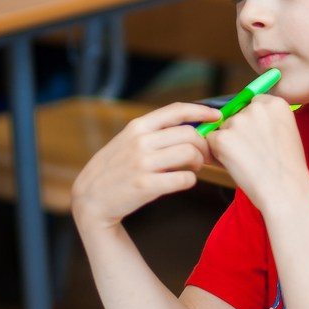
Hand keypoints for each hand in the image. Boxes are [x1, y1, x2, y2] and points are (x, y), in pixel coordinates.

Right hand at [71, 101, 218, 228]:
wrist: (90, 198)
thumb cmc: (116, 169)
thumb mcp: (128, 141)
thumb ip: (155, 132)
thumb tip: (192, 126)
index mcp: (137, 127)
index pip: (176, 110)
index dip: (202, 111)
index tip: (217, 116)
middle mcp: (140, 141)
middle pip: (190, 134)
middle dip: (204, 146)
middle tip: (205, 156)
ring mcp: (142, 163)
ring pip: (190, 154)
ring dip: (199, 163)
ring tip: (193, 168)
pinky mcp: (146, 185)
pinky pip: (185, 179)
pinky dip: (190, 180)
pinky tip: (183, 181)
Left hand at [205, 94, 308, 213]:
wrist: (285, 190)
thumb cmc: (288, 168)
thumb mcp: (287, 132)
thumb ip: (267, 120)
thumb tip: (240, 118)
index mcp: (276, 103)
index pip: (252, 104)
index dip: (252, 124)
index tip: (260, 139)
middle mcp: (256, 107)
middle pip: (235, 115)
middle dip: (238, 133)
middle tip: (255, 154)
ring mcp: (238, 121)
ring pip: (222, 129)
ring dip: (228, 144)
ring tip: (248, 162)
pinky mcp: (222, 138)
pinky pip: (211, 142)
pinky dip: (218, 155)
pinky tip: (237, 166)